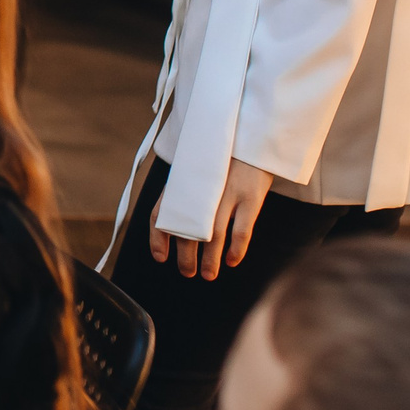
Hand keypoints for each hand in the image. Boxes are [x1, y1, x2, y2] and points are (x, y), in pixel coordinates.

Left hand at [148, 158, 274, 280]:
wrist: (252, 134)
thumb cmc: (223, 158)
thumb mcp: (199, 170)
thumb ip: (188, 192)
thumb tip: (177, 225)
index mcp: (185, 180)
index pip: (162, 211)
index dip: (158, 237)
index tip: (160, 257)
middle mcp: (203, 188)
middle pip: (188, 230)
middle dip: (186, 256)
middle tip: (187, 272)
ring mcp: (228, 192)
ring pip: (214, 235)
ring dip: (210, 259)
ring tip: (208, 275)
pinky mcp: (251, 196)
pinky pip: (242, 230)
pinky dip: (236, 249)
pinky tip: (231, 261)